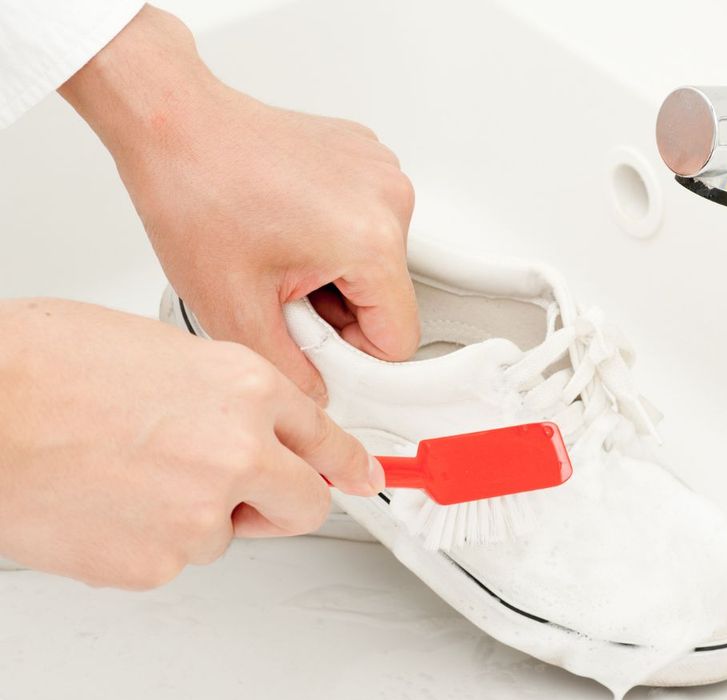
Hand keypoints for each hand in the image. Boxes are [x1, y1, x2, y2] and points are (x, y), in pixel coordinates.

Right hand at [0, 299, 383, 589]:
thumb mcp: (166, 352)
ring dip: (195, 515)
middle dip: (283, 503)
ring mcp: (201, 512)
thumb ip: (228, 397)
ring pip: (227, 534)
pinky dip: (145, 539)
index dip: (346, 464)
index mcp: (247, 388)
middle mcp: (239, 451)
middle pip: (306, 505)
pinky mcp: (157, 562)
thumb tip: (254, 425)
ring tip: (128, 473)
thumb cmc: (46, 368)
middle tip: (243, 493)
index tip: (362, 479)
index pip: (327, 439)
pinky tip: (106, 500)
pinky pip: (172, 559)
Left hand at [58, 6, 419, 404]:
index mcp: (372, 240)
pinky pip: (365, 220)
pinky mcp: (366, 156)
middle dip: (336, 309)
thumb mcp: (235, 309)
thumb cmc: (195, 193)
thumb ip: (289, 371)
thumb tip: (317, 393)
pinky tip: (283, 220)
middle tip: (277, 290)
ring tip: (275, 250)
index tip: (313, 347)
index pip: (398, 338)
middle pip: (387, 296)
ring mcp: (381, 171)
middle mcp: (390, 200)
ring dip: (332, 272)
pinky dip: (329, 232)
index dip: (353, 357)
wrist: (173, 124)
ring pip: (375, 260)